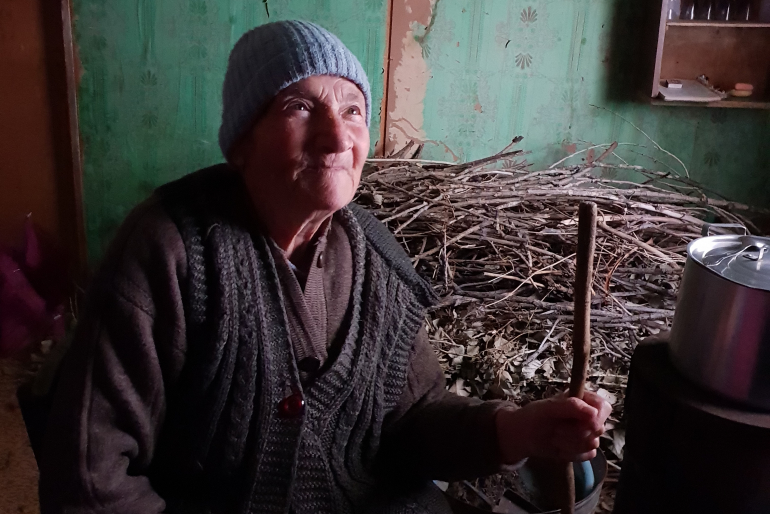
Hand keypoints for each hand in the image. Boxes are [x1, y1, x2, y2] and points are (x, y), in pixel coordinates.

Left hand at [495, 391, 611, 462]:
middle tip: (557, 428)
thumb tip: (594, 413)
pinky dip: (572, 453)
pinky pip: (588, 455)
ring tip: (555, 436)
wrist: (524, 436)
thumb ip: (570, 406)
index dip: (597, 418)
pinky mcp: (584, 449)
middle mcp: (589, 416)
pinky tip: (559, 447)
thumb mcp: (548, 407)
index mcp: (583, 400)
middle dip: (576, 432)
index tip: (585, 424)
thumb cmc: (534, 416)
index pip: (604, 407)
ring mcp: (588, 433)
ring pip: (593, 443)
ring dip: (570, 443)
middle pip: (599, 428)